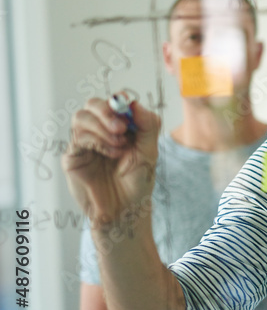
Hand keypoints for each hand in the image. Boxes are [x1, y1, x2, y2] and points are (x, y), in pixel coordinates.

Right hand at [62, 96, 159, 229]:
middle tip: (121, 126)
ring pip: (81, 117)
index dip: (118, 100)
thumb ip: (148, 126)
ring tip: (119, 143)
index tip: (128, 105)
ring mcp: (84, 144)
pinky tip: (112, 152)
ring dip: (102, 126)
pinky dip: (97, 140)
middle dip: (106, 110)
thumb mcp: (149, 152)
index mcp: (118, 127)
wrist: (126, 210)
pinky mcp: (73, 157)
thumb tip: (135, 103)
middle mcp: (99, 132)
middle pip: (91, 105)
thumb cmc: (138, 181)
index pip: (112, 102)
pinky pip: (78, 138)